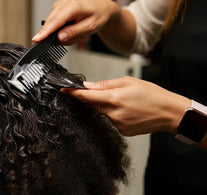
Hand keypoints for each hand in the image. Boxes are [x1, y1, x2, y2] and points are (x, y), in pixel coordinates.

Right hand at [32, 0, 119, 44]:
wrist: (101, 6)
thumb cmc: (98, 14)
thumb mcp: (91, 26)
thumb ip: (74, 32)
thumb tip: (60, 37)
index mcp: (73, 6)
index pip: (56, 21)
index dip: (45, 32)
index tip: (36, 40)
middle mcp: (64, 2)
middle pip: (51, 23)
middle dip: (60, 36)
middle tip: (77, 38)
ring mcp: (59, 4)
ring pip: (52, 24)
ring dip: (63, 32)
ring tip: (79, 31)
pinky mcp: (57, 7)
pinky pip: (54, 22)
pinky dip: (62, 28)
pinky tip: (72, 27)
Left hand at [61, 76, 190, 135]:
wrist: (169, 113)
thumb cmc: (153, 94)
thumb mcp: (129, 82)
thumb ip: (105, 85)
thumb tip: (88, 86)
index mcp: (114, 99)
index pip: (86, 97)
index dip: (73, 94)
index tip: (63, 91)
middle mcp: (113, 114)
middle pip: (94, 105)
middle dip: (97, 98)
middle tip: (112, 92)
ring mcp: (117, 124)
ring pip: (104, 112)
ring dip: (108, 106)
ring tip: (127, 102)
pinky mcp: (122, 131)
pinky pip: (112, 120)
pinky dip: (116, 114)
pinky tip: (129, 111)